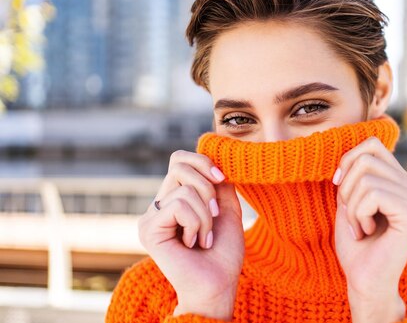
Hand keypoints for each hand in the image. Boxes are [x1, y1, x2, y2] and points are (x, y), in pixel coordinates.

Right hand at [138, 150, 244, 319]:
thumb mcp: (226, 208)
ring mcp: (151, 216)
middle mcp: (159, 204)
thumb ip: (218, 182)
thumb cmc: (223, 252)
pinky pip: (179, 205)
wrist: (218, 283)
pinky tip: (192, 244)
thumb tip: (213, 155)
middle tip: (215, 216)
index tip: (223, 179)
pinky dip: (196, 223)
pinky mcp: (148, 228)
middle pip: (180, 165)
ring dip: (205, 215)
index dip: (203, 161)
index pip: (180, 159)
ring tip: (204, 238)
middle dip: (208, 187)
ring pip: (184, 189)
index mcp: (176, 197)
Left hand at [333, 137, 406, 322]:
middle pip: (366, 157)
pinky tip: (367, 232)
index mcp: (402, 182)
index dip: (348, 159)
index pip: (373, 144)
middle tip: (352, 215)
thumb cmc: (356, 244)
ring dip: (352, 205)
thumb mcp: (350, 199)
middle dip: (346, 187)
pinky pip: (372, 193)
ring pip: (366, 176)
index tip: (338, 185)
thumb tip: (349, 149)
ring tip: (361, 226)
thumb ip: (354, 173)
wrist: (364, 280)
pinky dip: (359, 214)